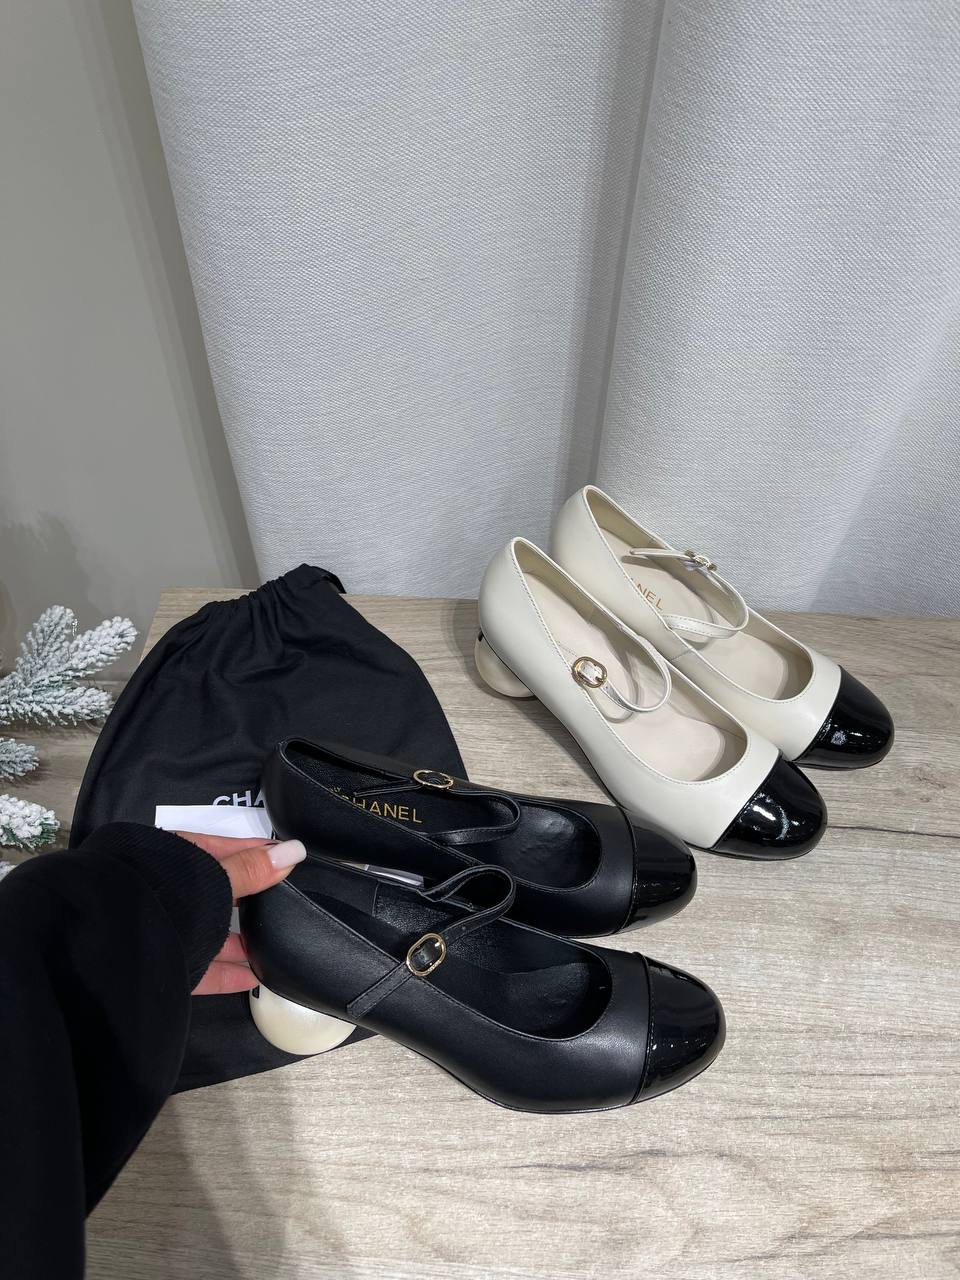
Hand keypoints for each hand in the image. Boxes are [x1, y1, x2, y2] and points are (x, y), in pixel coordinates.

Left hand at [176, 832, 305, 994]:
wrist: (106, 946)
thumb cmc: (161, 897)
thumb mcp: (214, 878)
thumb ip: (251, 869)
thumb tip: (294, 851)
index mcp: (177, 856)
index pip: (226, 848)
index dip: (259, 853)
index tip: (289, 859)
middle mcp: (169, 889)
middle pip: (218, 892)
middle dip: (250, 900)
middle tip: (285, 904)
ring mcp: (165, 926)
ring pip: (209, 930)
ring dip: (239, 939)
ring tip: (271, 945)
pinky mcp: (164, 961)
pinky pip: (202, 966)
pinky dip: (227, 972)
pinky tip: (253, 978)